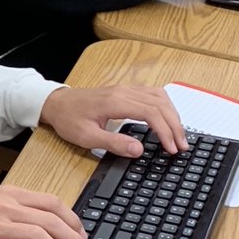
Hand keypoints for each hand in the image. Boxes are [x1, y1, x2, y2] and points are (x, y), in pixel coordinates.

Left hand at [39, 84, 187, 155]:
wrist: (57, 104)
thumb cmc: (70, 120)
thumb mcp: (87, 138)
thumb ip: (114, 143)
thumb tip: (139, 150)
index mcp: (115, 102)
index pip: (151, 113)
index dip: (165, 131)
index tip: (171, 148)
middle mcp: (124, 91)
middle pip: (160, 104)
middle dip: (175, 126)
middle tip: (182, 147)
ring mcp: (126, 88)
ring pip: (160, 96)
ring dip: (173, 115)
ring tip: (179, 135)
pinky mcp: (126, 90)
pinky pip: (153, 93)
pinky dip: (165, 106)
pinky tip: (168, 118)